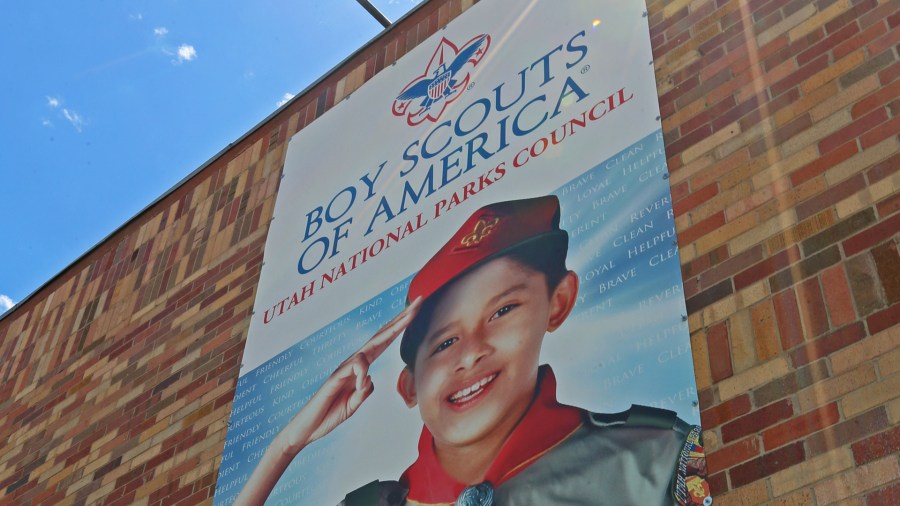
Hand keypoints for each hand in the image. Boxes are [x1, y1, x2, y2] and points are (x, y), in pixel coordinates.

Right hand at [235, 297, 421, 505]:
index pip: (384, 343)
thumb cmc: (330, 414)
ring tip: (407, 320)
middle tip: (418, 302)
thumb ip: (364, 390)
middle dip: (400, 320)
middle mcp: (353, 363)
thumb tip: (370, 378)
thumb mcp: (355, 404)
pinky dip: (360, 373)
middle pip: (380, 336)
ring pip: (370, 345)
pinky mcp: (334, 379)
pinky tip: (359, 385)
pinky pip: (352, 368)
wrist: (308, 429)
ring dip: (390, 332)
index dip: (400, 328)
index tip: (415, 313)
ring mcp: (344, 369)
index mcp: (360, 368)